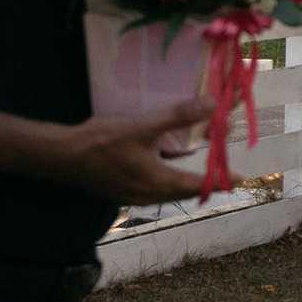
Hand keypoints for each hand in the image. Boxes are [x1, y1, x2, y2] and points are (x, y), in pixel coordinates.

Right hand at [46, 99, 210, 202]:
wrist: (60, 157)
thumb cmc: (102, 142)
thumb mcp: (144, 126)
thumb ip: (178, 116)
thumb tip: (212, 106)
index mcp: (159, 183)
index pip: (199, 185)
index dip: (221, 180)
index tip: (240, 178)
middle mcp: (149, 195)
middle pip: (186, 190)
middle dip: (205, 179)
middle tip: (221, 169)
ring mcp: (134, 195)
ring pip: (169, 190)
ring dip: (186, 178)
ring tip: (199, 167)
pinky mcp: (123, 191)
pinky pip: (154, 187)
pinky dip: (168, 178)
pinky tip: (166, 163)